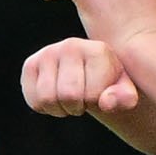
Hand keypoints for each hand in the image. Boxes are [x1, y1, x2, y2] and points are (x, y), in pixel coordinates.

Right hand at [21, 36, 137, 118]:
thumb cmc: (110, 86)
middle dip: (78, 107)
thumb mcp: (125, 94)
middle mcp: (71, 46)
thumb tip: (106, 102)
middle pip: (68, 96)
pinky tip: (56, 98)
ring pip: (47, 99)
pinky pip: (33, 100)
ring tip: (71, 99)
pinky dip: (44, 108)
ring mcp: (48, 53)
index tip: (101, 95)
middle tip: (84, 99)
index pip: (92, 95)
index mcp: (98, 51)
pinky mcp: (31, 65)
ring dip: (61, 109)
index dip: (96, 104)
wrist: (90, 78)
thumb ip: (124, 98)